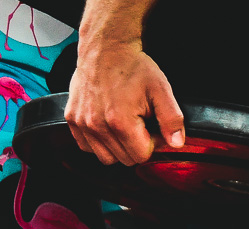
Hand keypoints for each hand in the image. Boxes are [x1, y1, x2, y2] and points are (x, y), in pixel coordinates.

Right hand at [65, 40, 183, 165]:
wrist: (105, 48)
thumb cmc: (132, 67)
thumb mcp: (161, 90)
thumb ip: (172, 119)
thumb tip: (176, 143)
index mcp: (120, 121)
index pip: (142, 155)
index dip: (152, 144)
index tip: (152, 128)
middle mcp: (97, 125)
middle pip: (125, 159)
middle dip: (137, 146)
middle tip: (140, 124)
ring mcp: (82, 123)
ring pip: (106, 157)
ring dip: (118, 147)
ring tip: (124, 126)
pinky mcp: (72, 119)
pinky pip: (87, 147)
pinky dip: (99, 143)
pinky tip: (108, 126)